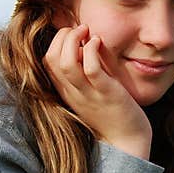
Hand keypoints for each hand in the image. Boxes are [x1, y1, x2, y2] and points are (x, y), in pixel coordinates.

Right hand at [43, 24, 151, 158]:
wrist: (126, 143)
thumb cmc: (111, 115)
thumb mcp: (90, 93)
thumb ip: (83, 74)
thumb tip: (83, 46)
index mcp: (66, 91)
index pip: (47, 61)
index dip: (56, 42)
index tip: (74, 34)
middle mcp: (72, 92)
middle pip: (51, 58)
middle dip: (62, 36)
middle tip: (80, 29)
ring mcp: (88, 94)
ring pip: (66, 63)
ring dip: (73, 40)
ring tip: (86, 31)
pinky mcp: (106, 94)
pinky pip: (91, 69)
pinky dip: (92, 50)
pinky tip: (98, 42)